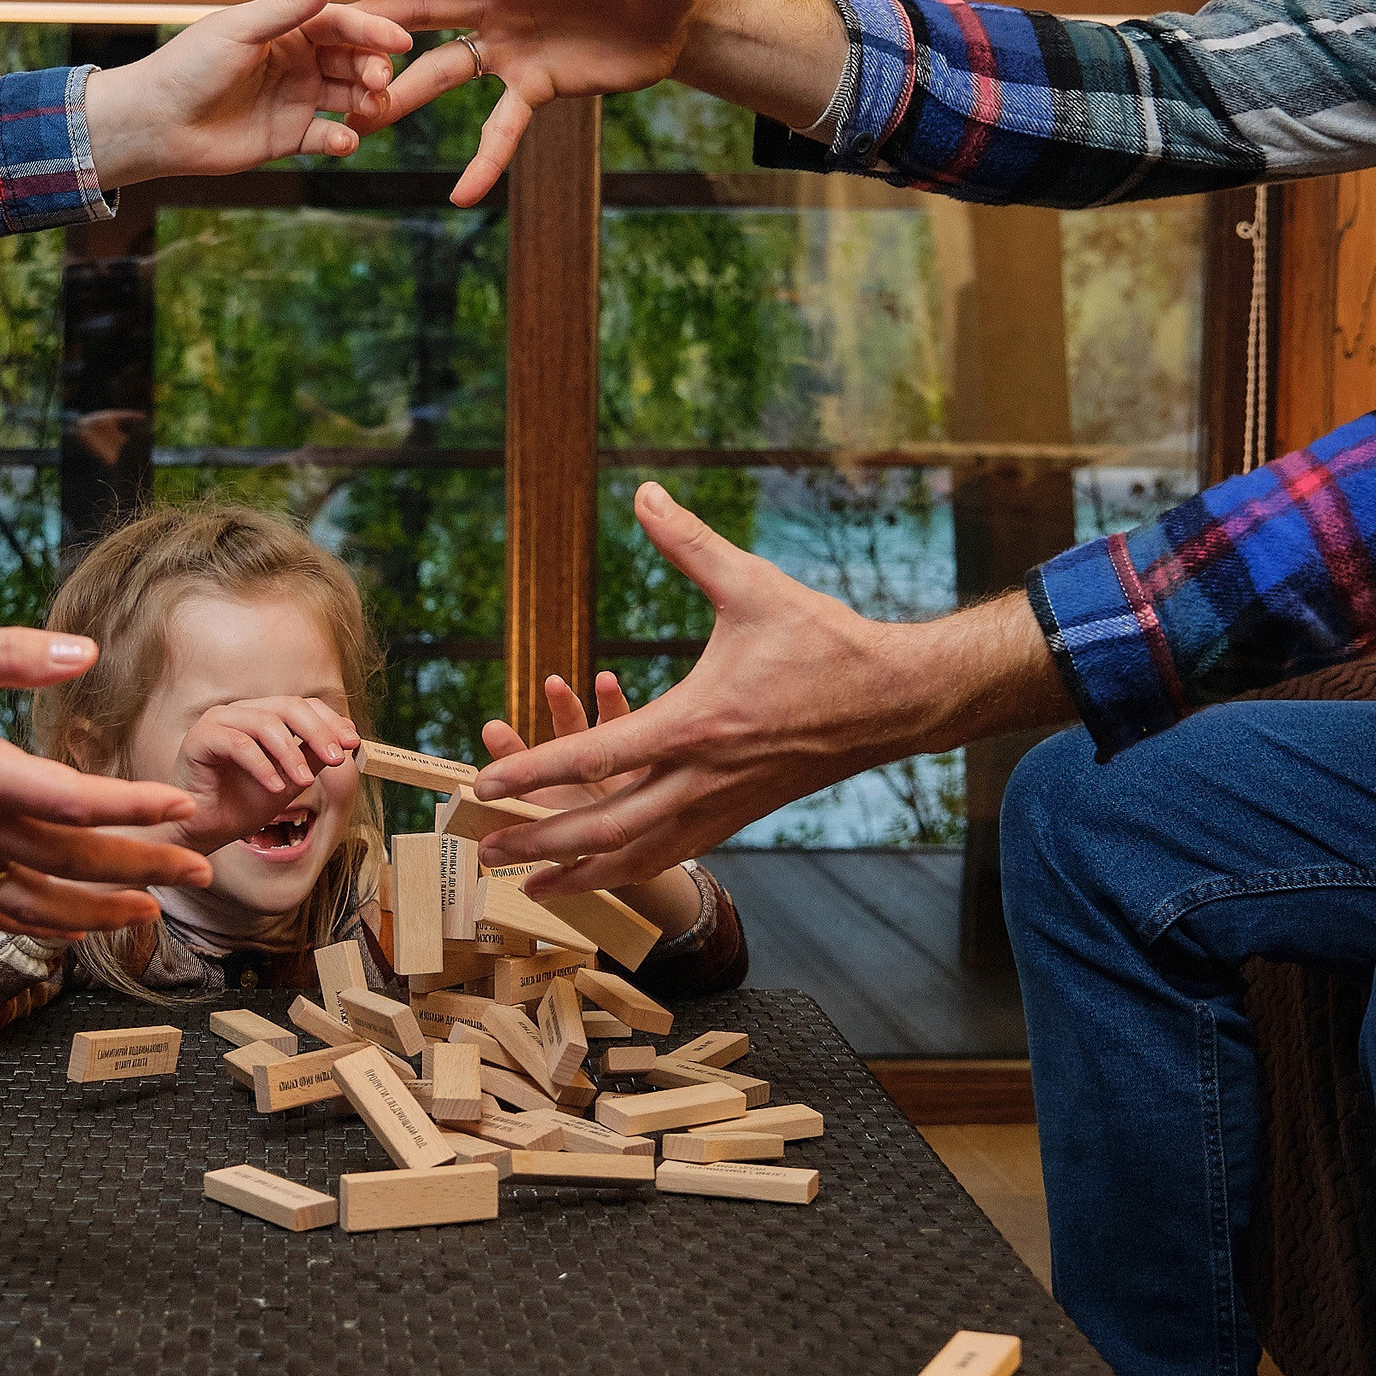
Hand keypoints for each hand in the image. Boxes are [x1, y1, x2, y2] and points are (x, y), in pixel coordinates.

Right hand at [0, 626, 212, 939]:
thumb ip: (11, 653)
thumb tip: (85, 653)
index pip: (74, 801)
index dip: (135, 807)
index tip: (184, 804)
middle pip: (71, 860)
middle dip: (143, 868)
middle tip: (203, 871)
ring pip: (38, 901)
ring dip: (100, 911)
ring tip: (155, 912)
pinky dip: (40, 925)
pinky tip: (74, 928)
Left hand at [82, 0, 410, 188]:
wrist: (155, 124)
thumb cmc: (189, 67)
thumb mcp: (242, 29)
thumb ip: (290, 4)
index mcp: (287, 28)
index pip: (341, 23)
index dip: (372, 30)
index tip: (401, 40)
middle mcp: (297, 62)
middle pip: (351, 60)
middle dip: (372, 68)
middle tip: (379, 79)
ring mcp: (295, 100)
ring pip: (347, 98)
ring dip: (365, 102)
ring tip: (371, 108)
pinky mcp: (289, 137)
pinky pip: (326, 137)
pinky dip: (340, 139)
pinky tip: (344, 141)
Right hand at [161, 695, 361, 854]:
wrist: (205, 831)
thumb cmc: (242, 805)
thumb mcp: (290, 780)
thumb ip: (312, 758)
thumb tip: (346, 740)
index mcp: (261, 716)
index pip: (302, 705)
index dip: (330, 721)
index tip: (353, 744)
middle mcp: (240, 712)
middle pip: (288, 706)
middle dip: (318, 732)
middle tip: (337, 758)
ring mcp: (218, 721)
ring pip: (265, 723)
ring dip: (291, 753)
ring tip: (305, 781)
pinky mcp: (200, 738)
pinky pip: (238, 744)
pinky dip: (262, 766)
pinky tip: (276, 787)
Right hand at [340, 0, 708, 205]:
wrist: (678, 21)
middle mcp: (501, 4)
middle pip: (425, 12)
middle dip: (376, 26)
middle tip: (322, 40)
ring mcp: (510, 49)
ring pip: (442, 72)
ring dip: (403, 95)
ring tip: (360, 124)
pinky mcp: (533, 88)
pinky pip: (499, 130)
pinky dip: (482, 161)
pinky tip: (461, 196)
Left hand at [473, 483, 1074, 895]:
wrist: (893, 701)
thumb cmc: (822, 641)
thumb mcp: (751, 584)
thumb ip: (688, 542)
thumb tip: (642, 492)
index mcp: (696, 724)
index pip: (596, 756)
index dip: (533, 770)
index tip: (482, 782)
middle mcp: (702, 778)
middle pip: (604, 826)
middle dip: (539, 839)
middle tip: (482, 848)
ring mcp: (721, 806)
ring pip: (637, 854)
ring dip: (578, 869)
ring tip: (528, 883)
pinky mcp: (737, 817)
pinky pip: (671, 853)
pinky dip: (627, 868)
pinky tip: (598, 873)